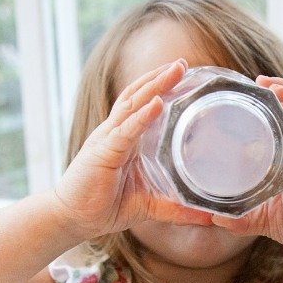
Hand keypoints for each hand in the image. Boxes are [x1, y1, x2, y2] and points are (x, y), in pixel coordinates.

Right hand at [51, 58, 212, 239]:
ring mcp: (107, 140)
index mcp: (124, 138)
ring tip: (174, 71)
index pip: (142, 103)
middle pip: (138, 96)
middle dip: (160, 77)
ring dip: (155, 86)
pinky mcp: (103, 153)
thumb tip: (210, 216)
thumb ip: (177, 207)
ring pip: (132, 104)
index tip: (185, 74)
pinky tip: (157, 104)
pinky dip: (142, 116)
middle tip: (184, 62)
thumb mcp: (149, 204)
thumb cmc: (106, 206)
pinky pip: (125, 131)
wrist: (72, 220)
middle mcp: (115, 132)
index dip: (160, 87)